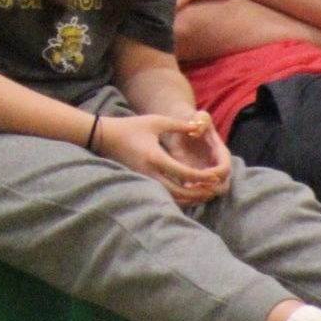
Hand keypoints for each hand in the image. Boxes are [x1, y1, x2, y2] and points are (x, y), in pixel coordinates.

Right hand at [97, 109, 230, 206]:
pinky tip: (187, 193)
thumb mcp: (155, 122)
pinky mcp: (142, 182)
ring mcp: (145, 180)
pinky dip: (178, 198)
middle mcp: (150, 173)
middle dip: (199, 193)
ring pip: (172, 198)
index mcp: (155, 158)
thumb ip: (178, 125)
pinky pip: (164, 196)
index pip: (184, 173)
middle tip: (213, 190)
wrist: (105, 137)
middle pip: (180, 192)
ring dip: (189, 199)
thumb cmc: (131, 127)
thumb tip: (198, 128)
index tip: (215, 177)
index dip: (202, 177)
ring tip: (204, 193)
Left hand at [160, 109, 231, 196]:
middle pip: (223, 185)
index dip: (215, 174)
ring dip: (200, 193)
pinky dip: (193, 194)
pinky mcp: (198, 179)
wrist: (184, 127)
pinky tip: (181, 189)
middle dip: (209, 188)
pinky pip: (200, 193)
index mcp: (221, 153)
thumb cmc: (192, 120)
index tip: (201, 174)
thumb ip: (200, 120)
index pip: (225, 169)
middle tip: (193, 186)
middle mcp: (217, 166)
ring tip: (185, 188)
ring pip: (212, 192)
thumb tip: (195, 131)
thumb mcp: (199, 116)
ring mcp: (209, 174)